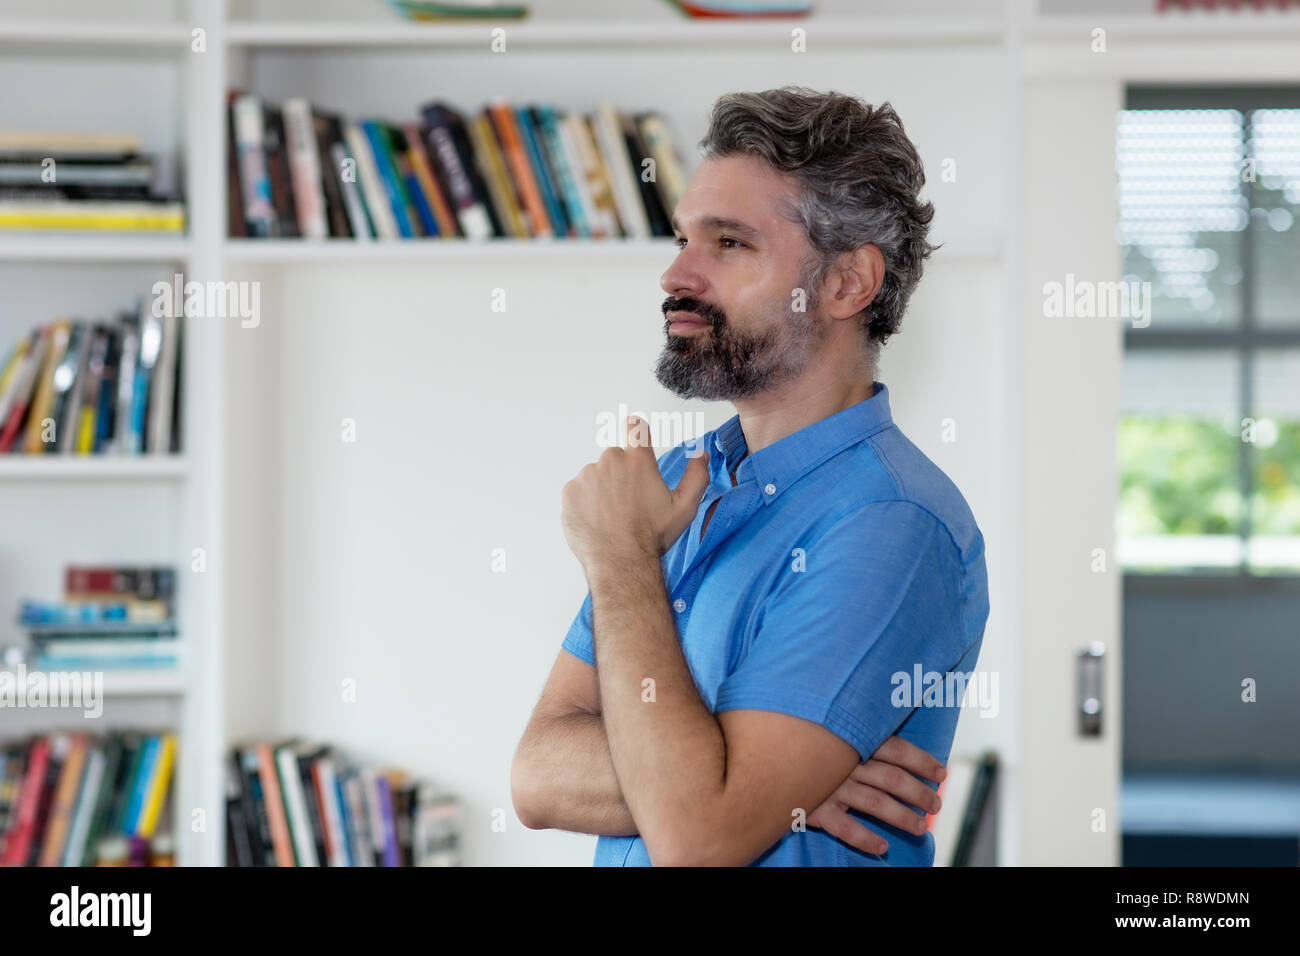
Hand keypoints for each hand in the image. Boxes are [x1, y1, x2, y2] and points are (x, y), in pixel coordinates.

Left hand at [561, 416, 710, 570]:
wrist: (621, 562)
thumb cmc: (652, 536)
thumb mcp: (685, 508)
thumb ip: (697, 476)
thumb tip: (701, 455)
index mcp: (638, 460)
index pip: (635, 427)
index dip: (636, 431)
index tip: (635, 437)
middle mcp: (610, 460)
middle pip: (615, 459)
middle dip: (621, 475)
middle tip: (628, 503)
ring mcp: (587, 475)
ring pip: (595, 476)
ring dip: (602, 489)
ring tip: (612, 516)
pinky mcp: (570, 492)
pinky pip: (578, 491)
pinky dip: (585, 503)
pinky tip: (597, 521)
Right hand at [807, 735, 945, 855]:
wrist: (755, 759)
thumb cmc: (794, 734)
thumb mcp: (824, 724)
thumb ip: (850, 726)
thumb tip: (880, 729)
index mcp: (851, 739)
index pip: (897, 749)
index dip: (922, 762)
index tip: (941, 774)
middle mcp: (845, 763)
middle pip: (893, 779)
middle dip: (920, 793)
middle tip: (936, 804)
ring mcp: (831, 787)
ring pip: (877, 804)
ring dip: (902, 817)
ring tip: (920, 828)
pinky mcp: (814, 808)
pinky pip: (845, 828)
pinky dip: (865, 839)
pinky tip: (881, 847)